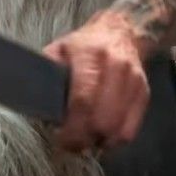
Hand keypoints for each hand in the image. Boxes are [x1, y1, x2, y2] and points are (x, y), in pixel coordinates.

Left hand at [42, 11, 149, 152]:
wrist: (122, 32)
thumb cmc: (83, 46)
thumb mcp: (58, 50)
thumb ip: (46, 76)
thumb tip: (31, 103)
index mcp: (90, 56)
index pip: (83, 102)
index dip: (71, 129)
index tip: (60, 139)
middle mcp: (116, 68)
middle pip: (103, 121)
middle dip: (84, 139)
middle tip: (70, 143)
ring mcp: (134, 82)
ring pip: (118, 130)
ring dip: (99, 142)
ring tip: (85, 139)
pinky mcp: (144, 94)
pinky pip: (130, 131)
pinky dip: (113, 140)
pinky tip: (101, 136)